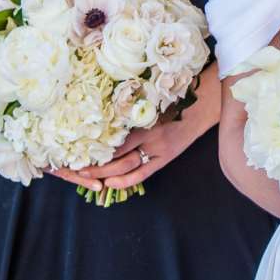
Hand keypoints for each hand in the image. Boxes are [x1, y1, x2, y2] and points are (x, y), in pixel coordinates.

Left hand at [55, 90, 220, 192]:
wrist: (204, 104)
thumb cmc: (175, 96)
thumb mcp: (150, 96)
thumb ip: (129, 106)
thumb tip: (101, 112)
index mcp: (142, 117)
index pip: (112, 136)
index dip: (94, 145)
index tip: (76, 147)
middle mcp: (149, 135)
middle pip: (115, 155)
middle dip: (95, 164)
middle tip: (75, 167)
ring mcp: (158, 149)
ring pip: (126, 166)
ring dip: (105, 173)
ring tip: (86, 176)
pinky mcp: (166, 157)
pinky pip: (143, 173)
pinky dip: (125, 181)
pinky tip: (110, 184)